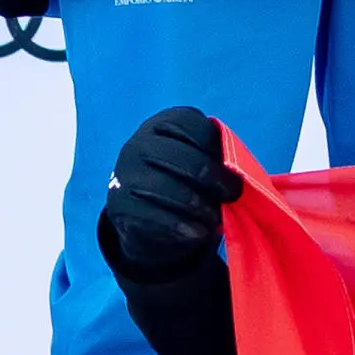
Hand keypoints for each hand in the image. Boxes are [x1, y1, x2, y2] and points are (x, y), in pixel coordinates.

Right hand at [103, 108, 239, 277]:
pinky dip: (183, 226)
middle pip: (186, 160)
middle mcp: (139, 143)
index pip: (194, 127)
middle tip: (233, 195)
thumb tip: (236, 173)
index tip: (234, 170)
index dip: (218, 149)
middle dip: (215, 180)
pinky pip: (155, 216)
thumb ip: (214, 155)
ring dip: (200, 207)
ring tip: (216, 218)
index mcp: (162, 123)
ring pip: (171, 190)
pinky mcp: (119, 204)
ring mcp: (125, 173)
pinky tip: (199, 232)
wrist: (144, 214)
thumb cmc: (181, 177)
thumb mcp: (196, 156)